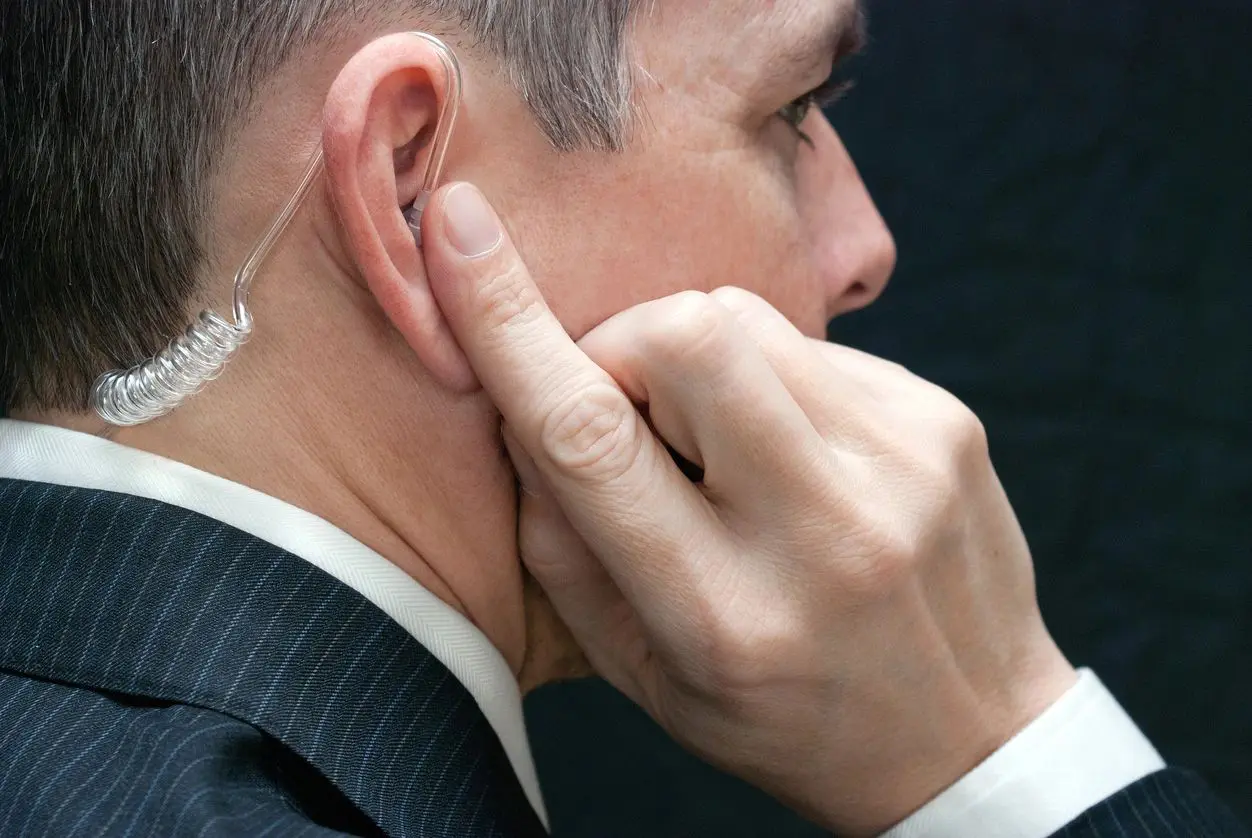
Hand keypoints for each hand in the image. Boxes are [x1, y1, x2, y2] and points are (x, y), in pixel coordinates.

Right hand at [421, 183, 1077, 835]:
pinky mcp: (944, 420)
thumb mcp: (646, 674)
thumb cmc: (784, 715)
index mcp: (722, 615)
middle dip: (624, 345)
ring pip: (745, 317)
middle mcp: (823, 531)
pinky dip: (771, 382)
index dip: (507, 324)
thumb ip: (563, 547)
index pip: (590, 439)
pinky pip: (811, 343)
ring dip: (697, 364)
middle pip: (686, 334)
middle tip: (635, 413)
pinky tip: (797, 454)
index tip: (456, 225)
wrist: (970, 737)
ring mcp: (901, 463)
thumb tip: (523, 408)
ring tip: (725, 449)